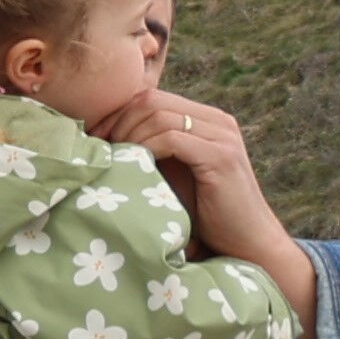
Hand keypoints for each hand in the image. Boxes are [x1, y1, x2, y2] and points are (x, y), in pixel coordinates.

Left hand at [97, 90, 311, 284]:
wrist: (245, 241)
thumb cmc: (202, 211)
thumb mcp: (171, 171)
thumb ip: (150, 148)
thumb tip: (99, 137)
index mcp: (206, 119)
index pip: (150, 97)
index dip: (116, 114)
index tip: (94, 139)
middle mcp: (218, 120)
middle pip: (150, 100)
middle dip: (117, 123)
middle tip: (101, 151)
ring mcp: (222, 136)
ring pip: (158, 116)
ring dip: (128, 138)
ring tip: (118, 162)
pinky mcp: (221, 156)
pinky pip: (172, 138)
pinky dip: (146, 149)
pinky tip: (136, 167)